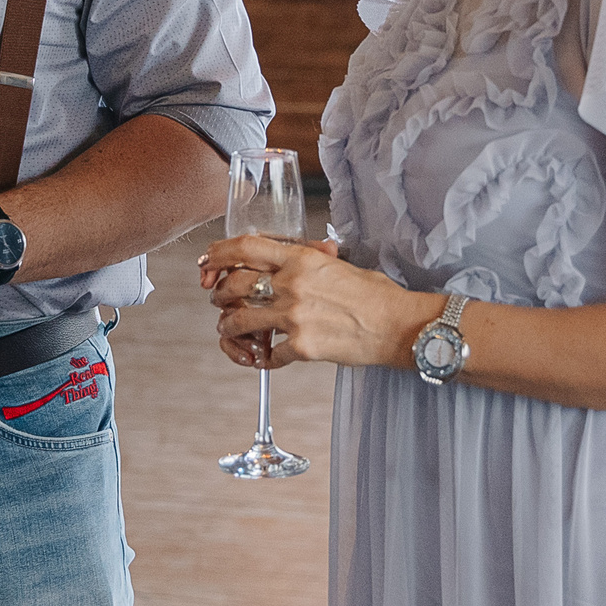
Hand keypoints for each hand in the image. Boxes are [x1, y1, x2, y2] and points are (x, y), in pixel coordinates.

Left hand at [199, 235, 427, 371]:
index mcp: (301, 259)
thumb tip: (298, 252)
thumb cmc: (375, 294)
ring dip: (229, 328)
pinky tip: (265, 357)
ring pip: (240, 321)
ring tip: (231, 330)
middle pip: (234, 285)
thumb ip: (311, 259)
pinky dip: (262, 358)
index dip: (218, 252)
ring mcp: (294, 316)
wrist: (398, 325)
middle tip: (219, 300)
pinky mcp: (301, 347)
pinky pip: (267, 354)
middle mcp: (292, 284)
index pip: (246, 247)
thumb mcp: (339, 264)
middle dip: (219, 294)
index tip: (207, 259)